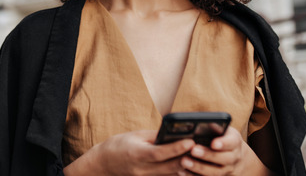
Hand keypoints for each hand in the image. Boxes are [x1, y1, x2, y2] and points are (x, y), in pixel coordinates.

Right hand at [64, 129, 195, 175]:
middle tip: (202, 148)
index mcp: (136, 154)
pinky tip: (189, 165)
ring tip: (199, 156)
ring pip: (171, 174)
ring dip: (186, 166)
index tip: (190, 141)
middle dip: (187, 157)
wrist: (104, 164)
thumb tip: (174, 134)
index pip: (159, 153)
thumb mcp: (135, 136)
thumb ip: (155, 137)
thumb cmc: (119, 145)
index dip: (176, 148)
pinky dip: (178, 171)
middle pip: (169, 166)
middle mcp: (142, 169)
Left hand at [178, 127, 271, 175]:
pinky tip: (181, 171)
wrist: (236, 157)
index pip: (231, 142)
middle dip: (207, 155)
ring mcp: (227, 171)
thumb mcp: (223, 129)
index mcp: (235, 142)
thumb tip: (199, 119)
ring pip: (214, 172)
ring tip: (184, 161)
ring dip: (198, 167)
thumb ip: (214, 126)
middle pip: (223, 159)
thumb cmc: (223, 138)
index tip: (213, 143)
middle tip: (193, 150)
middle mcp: (234, 158)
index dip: (223, 143)